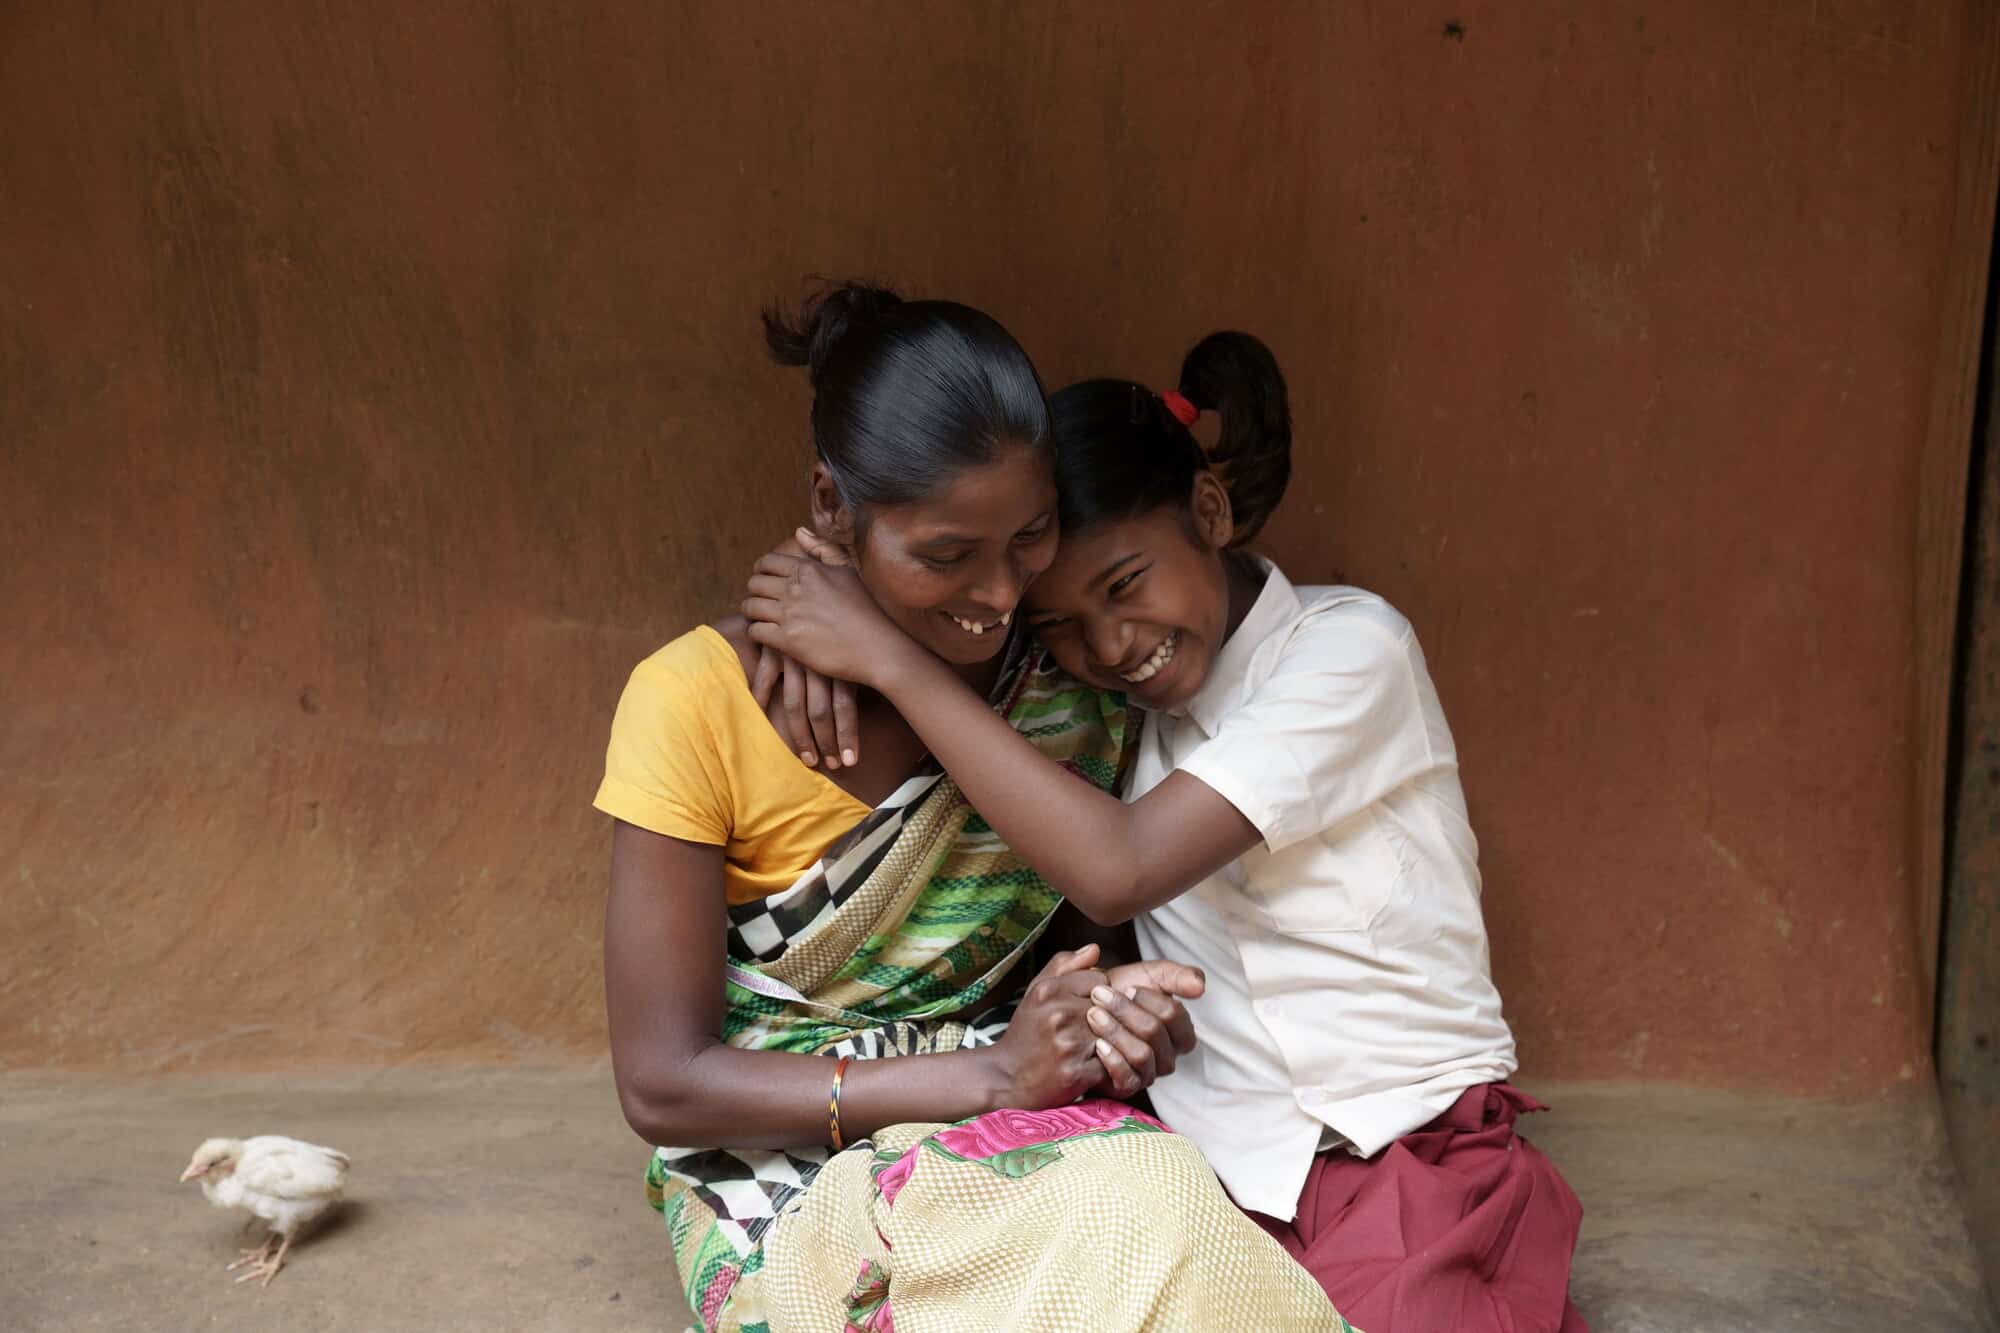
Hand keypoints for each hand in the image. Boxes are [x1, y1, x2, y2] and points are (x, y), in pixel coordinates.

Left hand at [746, 535, 860, 768]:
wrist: (877, 646)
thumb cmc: (867, 609)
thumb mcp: (847, 571)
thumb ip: (822, 549)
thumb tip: (798, 530)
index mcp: (807, 569)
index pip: (766, 563)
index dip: (761, 572)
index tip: (765, 582)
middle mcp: (795, 589)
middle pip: (754, 584)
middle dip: (755, 592)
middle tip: (762, 602)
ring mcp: (790, 614)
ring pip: (750, 607)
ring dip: (752, 613)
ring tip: (762, 619)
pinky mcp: (787, 640)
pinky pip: (755, 631)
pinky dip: (756, 633)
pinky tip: (768, 636)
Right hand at [990, 945, 1113, 1108]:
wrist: (1006, 1079)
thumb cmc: (1026, 1032)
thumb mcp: (1036, 992)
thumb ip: (1064, 965)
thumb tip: (1095, 948)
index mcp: (1048, 991)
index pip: (1100, 980)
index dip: (1095, 994)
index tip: (1082, 1006)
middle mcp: (1059, 1014)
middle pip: (1109, 1007)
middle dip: (1102, 1018)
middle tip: (1086, 1030)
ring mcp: (1069, 1045)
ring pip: (1112, 1033)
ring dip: (1106, 1041)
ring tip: (1089, 1047)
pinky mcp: (1078, 1073)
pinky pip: (1111, 1062)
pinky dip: (1106, 1064)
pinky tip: (1090, 1064)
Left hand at [1085, 959, 1204, 1096]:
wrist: (1088, 1007)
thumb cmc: (1122, 990)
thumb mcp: (1151, 974)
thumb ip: (1178, 976)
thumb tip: (1200, 986)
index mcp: (1180, 1031)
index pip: (1174, 1014)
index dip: (1148, 998)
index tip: (1127, 987)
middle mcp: (1169, 1055)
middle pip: (1154, 1032)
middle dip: (1124, 1010)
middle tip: (1099, 995)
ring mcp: (1150, 1072)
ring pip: (1141, 1054)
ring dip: (1115, 1031)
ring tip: (1093, 1015)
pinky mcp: (1129, 1086)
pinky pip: (1128, 1079)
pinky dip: (1112, 1060)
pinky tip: (1098, 1044)